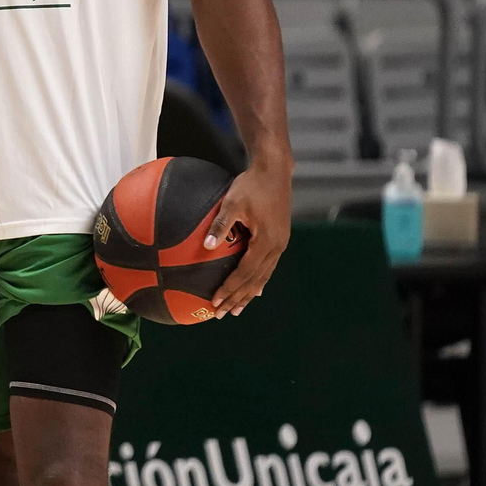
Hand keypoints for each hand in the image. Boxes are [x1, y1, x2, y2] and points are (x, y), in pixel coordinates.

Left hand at [206, 159, 291, 318]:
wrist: (275, 171)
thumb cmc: (251, 184)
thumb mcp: (232, 202)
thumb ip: (220, 224)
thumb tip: (205, 245)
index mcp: (267, 241)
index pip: (245, 273)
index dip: (230, 289)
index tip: (215, 301)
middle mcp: (277, 247)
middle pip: (256, 281)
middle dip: (239, 298)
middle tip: (222, 314)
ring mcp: (280, 244)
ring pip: (264, 276)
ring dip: (249, 293)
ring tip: (237, 308)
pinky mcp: (279, 238)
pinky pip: (267, 266)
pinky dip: (258, 280)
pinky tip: (254, 289)